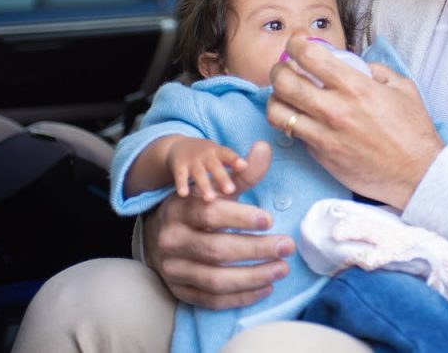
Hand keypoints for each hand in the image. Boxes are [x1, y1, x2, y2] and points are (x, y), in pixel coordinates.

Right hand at [142, 141, 295, 308]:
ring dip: (253, 277)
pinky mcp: (179, 291)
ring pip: (215, 280)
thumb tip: (264, 148)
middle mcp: (171, 241)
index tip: (269, 219)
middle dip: (256, 250)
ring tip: (282, 269)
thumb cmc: (199, 209)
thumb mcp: (217, 188)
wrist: (161, 235)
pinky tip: (266, 288)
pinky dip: (241, 297)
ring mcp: (173, 269)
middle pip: (216, 250)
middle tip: (287, 246)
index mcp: (179, 210)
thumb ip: (244, 173)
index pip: (210, 215)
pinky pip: (212, 300)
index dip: (240, 218)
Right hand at [162, 137, 246, 200]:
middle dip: (222, 177)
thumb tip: (268, 167)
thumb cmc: (211, 162)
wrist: (178, 149)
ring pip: (199, 173)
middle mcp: (207, 156)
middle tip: (231, 190)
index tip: (243, 166)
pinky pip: (180, 176)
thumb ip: (247, 172)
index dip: (235, 160)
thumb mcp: (226, 162)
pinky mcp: (179, 168)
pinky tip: (184, 194)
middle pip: (215, 166)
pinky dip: (182, 184)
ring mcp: (192, 162)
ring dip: (204, 185)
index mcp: (221, 153)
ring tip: (210, 198)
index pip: (229, 156)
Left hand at [267, 33, 444, 208]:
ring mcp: (324, 134)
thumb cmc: (412, 131)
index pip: (309, 56)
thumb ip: (376, 70)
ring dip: (276, 98)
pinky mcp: (321, 155)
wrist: (416, 175)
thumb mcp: (403, 88)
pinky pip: (293, 133)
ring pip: (277, 111)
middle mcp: (335, 109)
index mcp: (356, 87)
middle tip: (284, 68)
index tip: (297, 44)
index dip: (296, 44)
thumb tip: (356, 63)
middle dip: (278, 69)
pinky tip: (301, 118)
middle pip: (284, 82)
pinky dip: (291, 122)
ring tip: (284, 95)